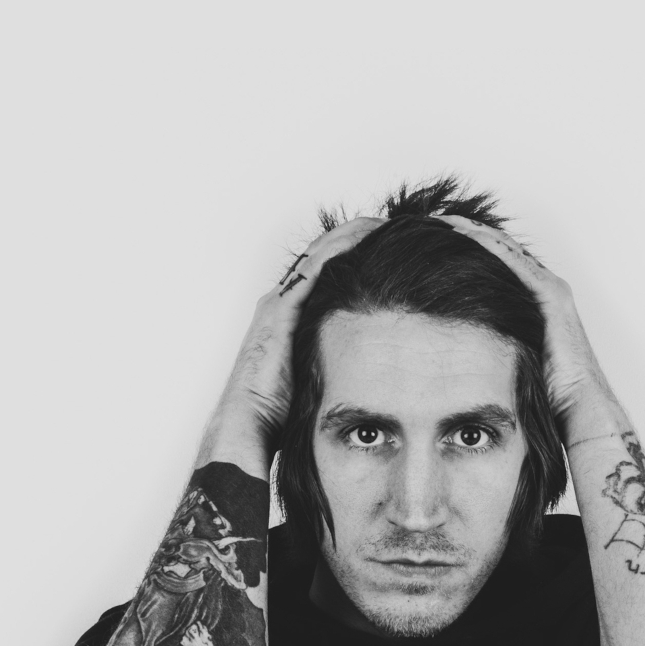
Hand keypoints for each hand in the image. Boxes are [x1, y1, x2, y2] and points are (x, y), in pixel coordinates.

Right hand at [203, 216, 384, 458]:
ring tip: (385, 224)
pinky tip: (366, 237)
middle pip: (324, 255)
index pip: (326, 271)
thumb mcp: (317, 373)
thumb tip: (375, 365)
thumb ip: (335, 358)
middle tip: (393, 226)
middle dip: (357, 237)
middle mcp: (283, 300)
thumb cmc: (281, 407)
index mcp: (291, 314)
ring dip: (352, 235)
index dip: (354, 253)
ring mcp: (280, 302)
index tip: (387, 245)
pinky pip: (316, 268)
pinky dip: (341, 249)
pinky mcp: (282, 309)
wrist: (251, 421)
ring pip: (321, 254)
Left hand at [438, 215, 625, 442]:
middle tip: (428, 222)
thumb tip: (443, 348)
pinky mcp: (551, 295)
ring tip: (438, 221)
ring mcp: (548, 288)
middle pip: (496, 248)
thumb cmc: (542, 389)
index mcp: (530, 300)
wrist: (575, 406)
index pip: (493, 262)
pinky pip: (511, 259)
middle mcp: (541, 288)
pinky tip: (457, 232)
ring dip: (470, 231)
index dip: (464, 246)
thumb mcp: (502, 358)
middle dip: (463, 232)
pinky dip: (484, 243)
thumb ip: (483, 343)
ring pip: (502, 247)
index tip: (431, 239)